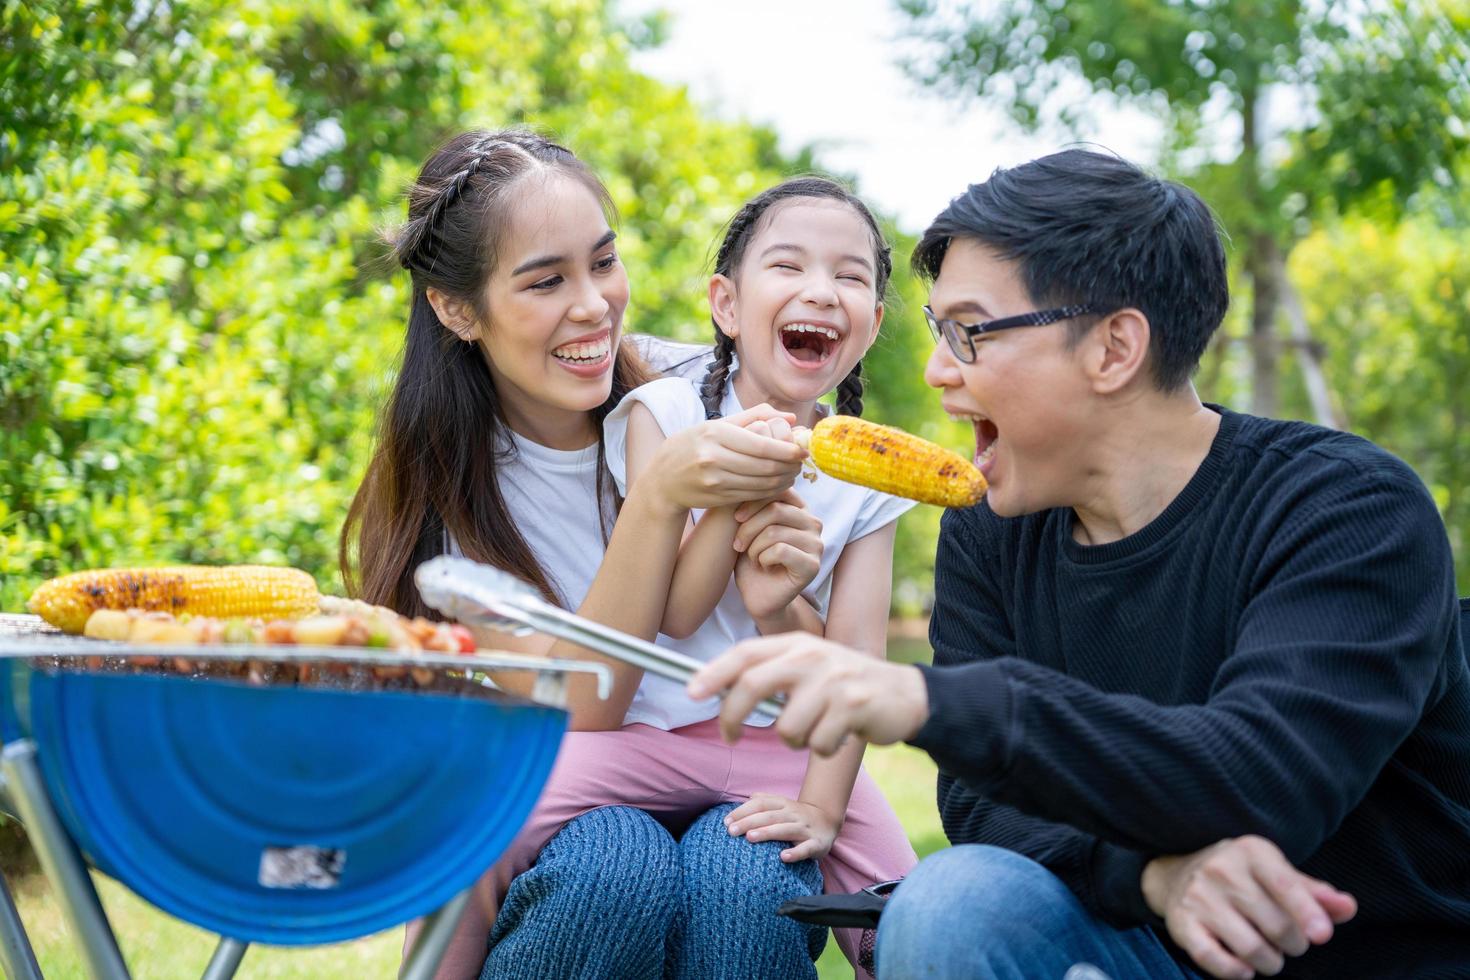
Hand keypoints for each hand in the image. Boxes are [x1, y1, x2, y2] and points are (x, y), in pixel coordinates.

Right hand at [645, 405, 805, 512]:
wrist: (662, 479)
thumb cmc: (693, 445)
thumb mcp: (716, 425)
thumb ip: (754, 417)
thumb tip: (790, 417)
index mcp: (715, 434)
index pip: (761, 445)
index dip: (787, 449)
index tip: (802, 449)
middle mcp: (713, 458)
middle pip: (765, 466)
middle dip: (789, 466)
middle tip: (801, 462)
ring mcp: (715, 481)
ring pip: (762, 483)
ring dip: (783, 480)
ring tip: (793, 472)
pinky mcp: (718, 498)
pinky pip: (753, 495)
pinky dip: (771, 491)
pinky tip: (778, 484)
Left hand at [687, 634, 929, 752]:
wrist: (903, 695)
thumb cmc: (843, 686)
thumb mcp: (808, 668)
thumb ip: (770, 672)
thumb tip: (716, 687)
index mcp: (797, 644)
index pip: (745, 653)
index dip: (713, 672)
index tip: (690, 692)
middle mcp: (812, 656)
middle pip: (753, 685)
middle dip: (732, 717)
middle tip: (729, 737)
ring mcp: (834, 680)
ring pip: (787, 728)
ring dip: (795, 740)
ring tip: (816, 730)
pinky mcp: (854, 706)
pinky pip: (818, 744)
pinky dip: (824, 748)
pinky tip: (840, 734)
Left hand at [724, 793, 840, 862]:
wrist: (828, 821)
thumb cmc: (797, 816)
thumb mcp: (783, 805)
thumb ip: (766, 800)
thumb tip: (748, 797)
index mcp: (783, 804)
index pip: (761, 804)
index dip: (743, 811)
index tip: (726, 822)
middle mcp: (793, 814)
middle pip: (769, 816)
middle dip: (749, 822)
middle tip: (731, 831)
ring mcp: (805, 828)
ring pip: (785, 829)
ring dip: (767, 833)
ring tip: (750, 838)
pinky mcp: (817, 844)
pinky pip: (806, 849)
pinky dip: (795, 852)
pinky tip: (783, 857)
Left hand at [731, 490, 823, 619]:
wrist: (757, 594)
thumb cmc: (750, 557)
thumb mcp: (747, 525)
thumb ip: (752, 503)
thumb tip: (746, 483)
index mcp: (799, 508)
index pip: (778, 489)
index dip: (753, 501)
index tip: (735, 518)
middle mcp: (813, 522)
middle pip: (775, 510)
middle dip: (748, 528)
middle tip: (738, 545)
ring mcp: (817, 544)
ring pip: (775, 532)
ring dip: (754, 547)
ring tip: (752, 557)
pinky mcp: (813, 565)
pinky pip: (780, 551)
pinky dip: (763, 559)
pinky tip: (764, 566)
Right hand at [1141, 835, 1356, 979]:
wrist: (1175, 874)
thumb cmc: (1242, 878)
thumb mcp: (1277, 874)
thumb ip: (1314, 893)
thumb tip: (1348, 907)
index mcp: (1251, 853)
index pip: (1286, 886)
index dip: (1308, 913)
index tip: (1322, 935)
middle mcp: (1221, 871)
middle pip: (1276, 926)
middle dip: (1294, 945)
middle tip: (1290, 943)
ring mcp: (1199, 897)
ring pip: (1251, 948)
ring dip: (1270, 963)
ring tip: (1270, 956)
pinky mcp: (1182, 923)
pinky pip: (1213, 959)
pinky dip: (1235, 972)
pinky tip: (1244, 969)